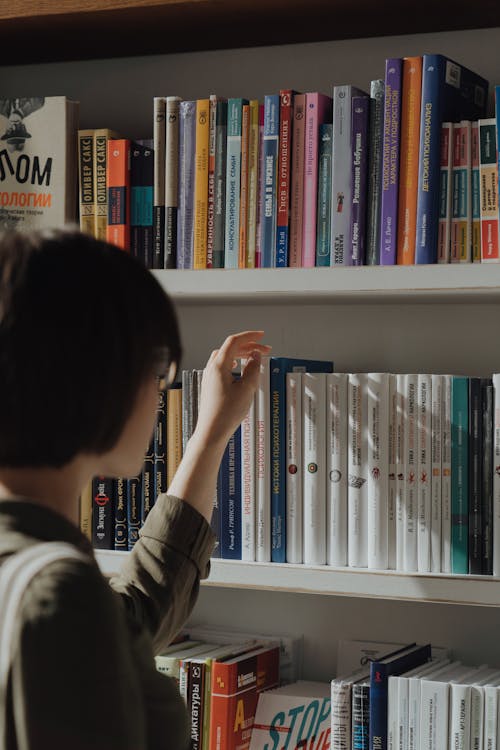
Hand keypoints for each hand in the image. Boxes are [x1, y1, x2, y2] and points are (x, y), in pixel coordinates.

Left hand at [193, 331, 271, 447]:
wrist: (211, 431)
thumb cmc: (226, 414)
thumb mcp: (246, 389)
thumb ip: (253, 369)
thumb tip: (256, 357)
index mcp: (219, 366)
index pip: (234, 341)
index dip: (250, 336)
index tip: (261, 336)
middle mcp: (211, 368)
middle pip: (230, 348)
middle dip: (248, 346)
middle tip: (264, 350)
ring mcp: (209, 376)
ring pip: (225, 356)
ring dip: (241, 353)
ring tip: (255, 357)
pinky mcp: (210, 385)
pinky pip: (222, 366)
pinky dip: (234, 361)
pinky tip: (239, 367)